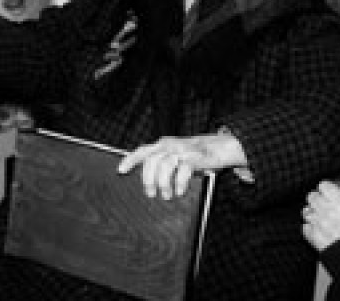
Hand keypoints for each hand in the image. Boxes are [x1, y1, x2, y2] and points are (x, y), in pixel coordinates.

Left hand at [117, 133, 245, 199]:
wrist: (220, 147)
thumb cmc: (194, 154)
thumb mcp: (175, 154)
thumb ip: (161, 161)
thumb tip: (146, 179)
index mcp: (163, 144)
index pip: (143, 150)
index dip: (130, 159)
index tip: (120, 171)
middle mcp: (171, 145)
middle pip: (152, 161)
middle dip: (148, 179)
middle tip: (150, 193)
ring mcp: (183, 151)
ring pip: (165, 165)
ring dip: (163, 184)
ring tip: (166, 195)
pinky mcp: (195, 158)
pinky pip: (183, 171)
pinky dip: (179, 183)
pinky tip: (179, 191)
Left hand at [302, 171, 339, 251]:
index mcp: (339, 202)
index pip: (323, 185)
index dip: (326, 188)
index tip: (329, 193)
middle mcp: (326, 210)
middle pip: (312, 196)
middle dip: (317, 199)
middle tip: (325, 205)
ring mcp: (317, 223)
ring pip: (306, 210)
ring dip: (313, 213)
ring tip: (322, 219)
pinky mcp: (312, 234)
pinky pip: (304, 225)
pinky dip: (309, 227)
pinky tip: (318, 229)